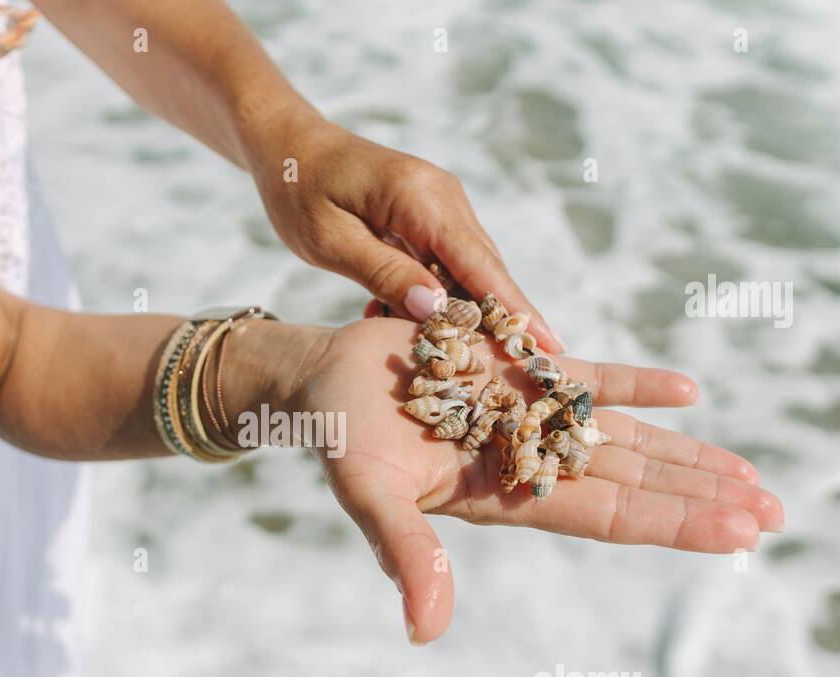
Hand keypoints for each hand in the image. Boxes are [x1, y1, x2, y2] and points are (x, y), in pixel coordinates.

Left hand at [246, 115, 565, 350]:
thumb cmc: (299, 189)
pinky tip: (410, 323)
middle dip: (506, 320)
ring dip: (463, 313)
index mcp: (421, 198)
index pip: (480, 264)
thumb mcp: (330, 240)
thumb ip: (383, 273)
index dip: (515, 309)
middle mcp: (443, 198)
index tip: (549, 346)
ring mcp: (440, 204)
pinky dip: (437, 296)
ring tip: (466, 358)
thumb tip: (434, 310)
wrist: (289, 144)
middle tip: (530, 369)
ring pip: (468, 270)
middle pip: (486, 269)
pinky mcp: (430, 215)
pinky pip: (446, 263)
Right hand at [293, 318, 782, 644]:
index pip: (606, 516)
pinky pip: (590, 377)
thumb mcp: (370, 496)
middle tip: (775, 513)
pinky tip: (690, 391)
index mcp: (505, 497)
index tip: (738, 536)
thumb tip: (427, 632)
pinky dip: (637, 386)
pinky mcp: (519, 370)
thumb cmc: (339, 440)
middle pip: (633, 483)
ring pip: (625, 438)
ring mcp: (528, 415)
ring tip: (751, 474)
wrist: (322, 382)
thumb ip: (406, 555)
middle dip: (701, 498)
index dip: (673, 525)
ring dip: (687, 453)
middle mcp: (529, 461)